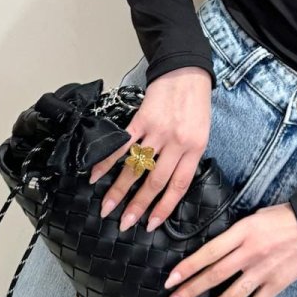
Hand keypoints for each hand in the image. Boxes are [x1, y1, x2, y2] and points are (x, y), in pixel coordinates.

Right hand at [89, 67, 211, 231]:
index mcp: (195, 148)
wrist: (186, 71)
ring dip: (119, 189)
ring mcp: (158, 131)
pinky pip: (122, 145)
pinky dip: (107, 162)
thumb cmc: (195, 103)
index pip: (178, 186)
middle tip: (124, 223)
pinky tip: (95, 175)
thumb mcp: (201, 133)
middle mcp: (177, 143)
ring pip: (136, 167)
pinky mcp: (142, 119)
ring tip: (106, 207)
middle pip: (154, 182)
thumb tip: (168, 183)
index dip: (163, 208)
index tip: (150, 224)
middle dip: (137, 206)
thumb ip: (187, 157)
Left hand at [161, 203, 296, 296]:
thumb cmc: (284, 217)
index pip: (210, 252)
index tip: (170, 280)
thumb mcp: (255, 216)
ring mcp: (264, 271)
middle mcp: (251, 252)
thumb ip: (235, 234)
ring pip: (232, 296)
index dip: (188, 267)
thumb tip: (213, 249)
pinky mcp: (277, 284)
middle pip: (215, 275)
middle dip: (190, 292)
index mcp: (243, 231)